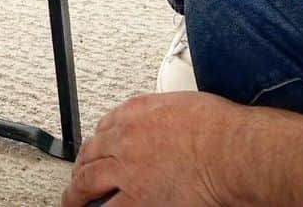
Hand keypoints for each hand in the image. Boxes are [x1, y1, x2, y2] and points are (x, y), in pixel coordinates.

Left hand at [64, 92, 302, 206]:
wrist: (229, 150)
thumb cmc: (219, 127)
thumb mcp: (182, 103)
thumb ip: (162, 113)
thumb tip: (161, 122)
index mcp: (136, 112)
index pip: (105, 125)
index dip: (98, 141)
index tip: (97, 148)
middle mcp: (125, 138)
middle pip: (91, 152)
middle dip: (82, 165)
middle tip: (78, 175)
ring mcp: (127, 170)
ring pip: (89, 181)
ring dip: (77, 192)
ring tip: (73, 200)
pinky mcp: (137, 200)